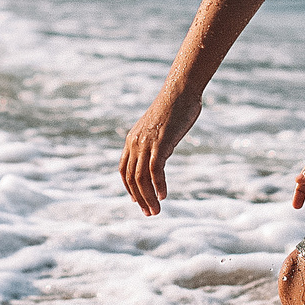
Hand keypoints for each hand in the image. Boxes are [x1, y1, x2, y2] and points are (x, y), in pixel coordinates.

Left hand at [120, 84, 203, 215]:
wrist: (180, 91)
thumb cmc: (174, 108)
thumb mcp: (159, 128)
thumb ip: (156, 142)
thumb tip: (161, 153)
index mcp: (132, 140)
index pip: (124, 170)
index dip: (129, 188)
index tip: (137, 202)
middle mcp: (135, 143)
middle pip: (132, 179)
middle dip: (140, 199)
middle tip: (150, 213)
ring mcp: (146, 143)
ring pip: (141, 178)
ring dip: (148, 197)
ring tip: (156, 211)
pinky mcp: (160, 143)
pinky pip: (155, 170)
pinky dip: (158, 185)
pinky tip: (164, 195)